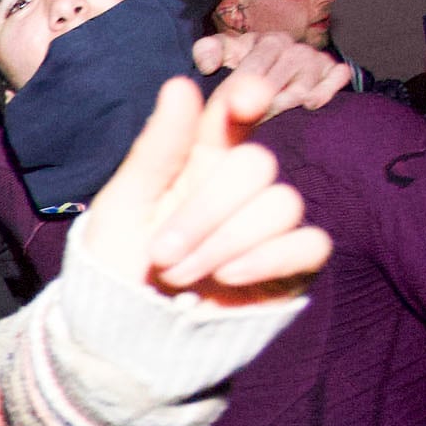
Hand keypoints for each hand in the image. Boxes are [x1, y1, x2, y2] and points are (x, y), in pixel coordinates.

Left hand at [67, 72, 329, 304]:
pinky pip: (310, 243)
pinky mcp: (290, 268)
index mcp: (197, 160)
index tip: (247, 102)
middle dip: (206, 211)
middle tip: (160, 254)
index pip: (236, 110)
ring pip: (282, 204)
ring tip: (181, 276)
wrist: (123, 340)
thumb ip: (157, 149)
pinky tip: (227, 279)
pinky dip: (268, 259)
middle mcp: (237, 188)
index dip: (250, 94)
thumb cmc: (116, 268)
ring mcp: (267, 228)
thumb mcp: (122, 207)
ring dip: (224, 243)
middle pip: (258, 164)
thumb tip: (181, 85)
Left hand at [193, 31, 351, 114]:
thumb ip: (208, 50)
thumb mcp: (226, 51)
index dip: (238, 88)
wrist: (284, 64)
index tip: (227, 106)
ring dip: (285, 103)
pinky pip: (338, 78)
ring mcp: (316, 61)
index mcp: (267, 42)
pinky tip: (311, 104)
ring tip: (270, 115)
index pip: (253, 66)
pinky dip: (326, 90)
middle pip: (276, 82)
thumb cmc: (250, 60)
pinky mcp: (335, 71)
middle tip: (244, 121)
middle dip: (258, 103)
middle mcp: (294, 49)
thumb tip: (207, 65)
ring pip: (303, 87)